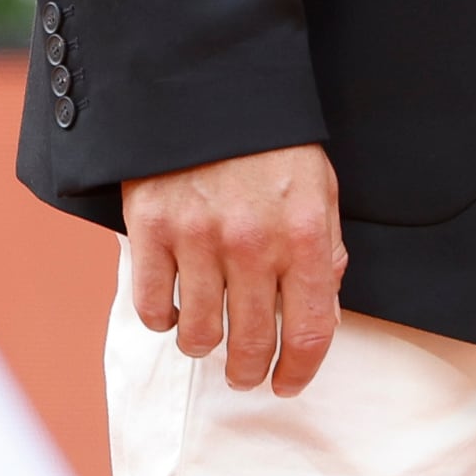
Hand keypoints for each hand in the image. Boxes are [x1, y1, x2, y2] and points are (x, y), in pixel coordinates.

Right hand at [124, 143, 345, 395]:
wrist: (210, 90)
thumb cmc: (272, 145)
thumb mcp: (320, 189)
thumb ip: (324, 250)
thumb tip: (323, 308)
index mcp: (305, 234)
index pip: (312, 328)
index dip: (301, 369)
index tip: (288, 385)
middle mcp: (253, 244)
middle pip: (252, 343)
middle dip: (250, 372)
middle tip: (246, 375)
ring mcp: (198, 240)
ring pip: (198, 335)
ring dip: (204, 345)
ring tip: (209, 336)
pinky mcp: (150, 231)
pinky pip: (151, 308)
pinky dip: (162, 319)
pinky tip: (174, 308)